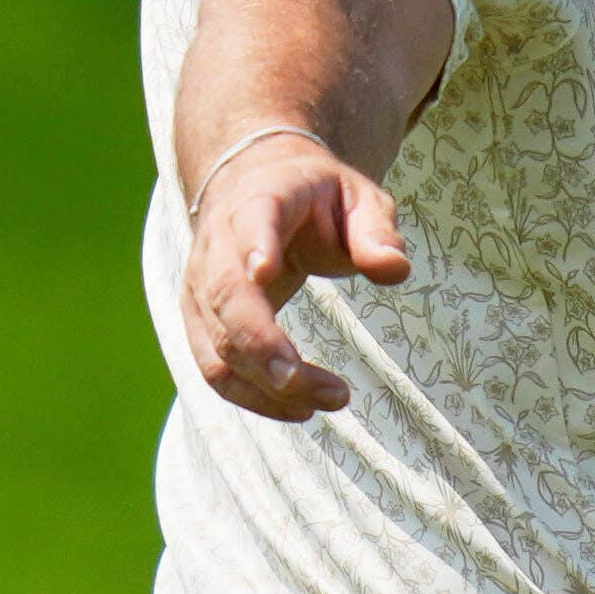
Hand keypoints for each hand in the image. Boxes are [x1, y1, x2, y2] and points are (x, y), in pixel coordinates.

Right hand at [184, 130, 412, 419]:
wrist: (253, 185)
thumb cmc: (314, 197)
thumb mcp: (357, 198)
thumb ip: (375, 231)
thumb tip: (394, 269)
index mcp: (258, 202)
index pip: (250, 222)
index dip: (253, 246)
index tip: (264, 271)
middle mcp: (217, 246)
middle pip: (225, 297)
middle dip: (260, 344)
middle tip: (301, 381)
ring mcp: (201, 287)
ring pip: (218, 346)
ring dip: (266, 384)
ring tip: (331, 398)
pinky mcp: (200, 322)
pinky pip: (216, 370)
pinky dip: (254, 397)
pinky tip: (302, 408)